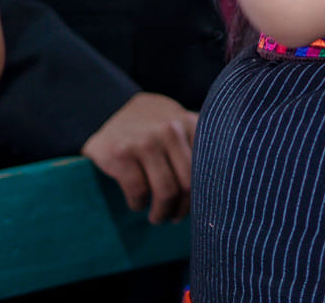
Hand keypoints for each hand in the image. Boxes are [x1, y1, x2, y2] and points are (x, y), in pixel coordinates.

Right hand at [83, 92, 197, 224]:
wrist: (106, 106)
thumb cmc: (150, 123)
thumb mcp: (177, 122)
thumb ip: (196, 143)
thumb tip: (218, 184)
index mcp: (189, 123)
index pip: (207, 168)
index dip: (203, 194)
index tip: (198, 207)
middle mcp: (169, 130)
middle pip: (188, 184)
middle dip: (183, 208)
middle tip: (175, 217)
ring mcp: (145, 142)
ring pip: (165, 191)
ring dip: (161, 212)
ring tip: (158, 217)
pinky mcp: (121, 154)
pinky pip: (138, 191)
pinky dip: (138, 204)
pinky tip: (138, 204)